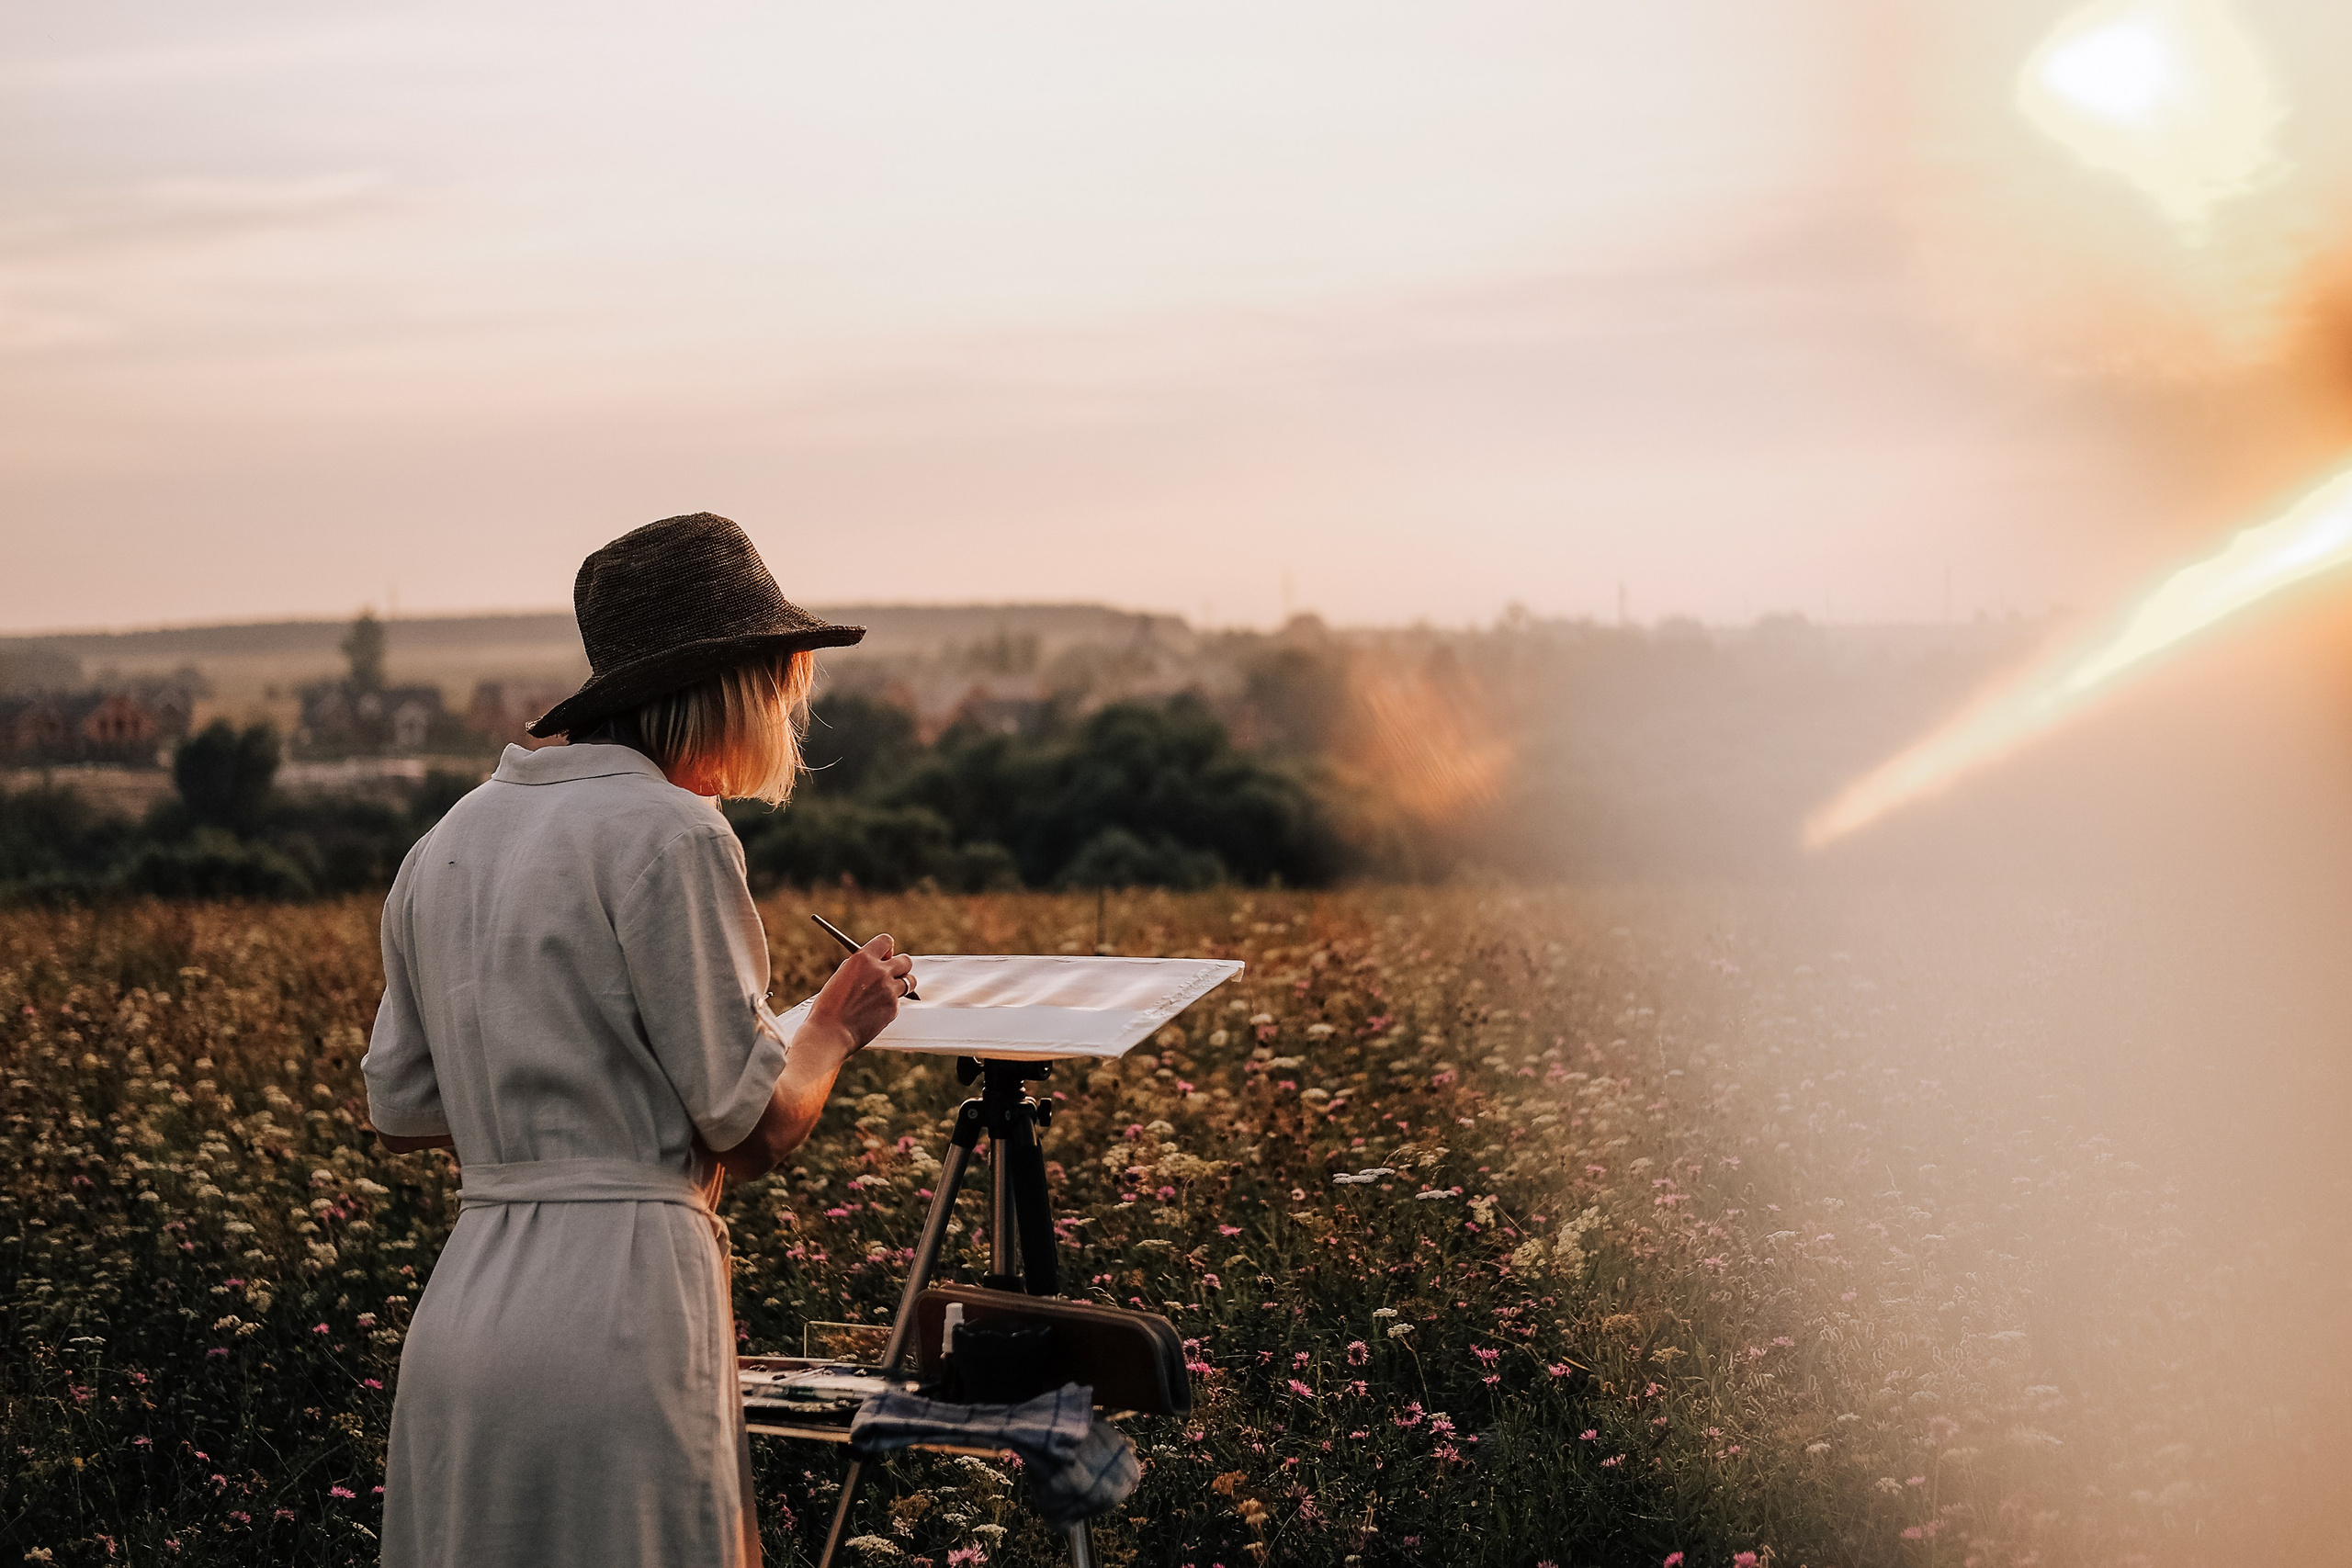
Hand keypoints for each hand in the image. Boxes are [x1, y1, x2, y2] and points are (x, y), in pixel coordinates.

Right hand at [803, 933, 913, 1057]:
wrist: (830, 1032)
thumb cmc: (828, 1007)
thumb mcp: (840, 977)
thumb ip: (858, 967)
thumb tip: (870, 964)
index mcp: (862, 959)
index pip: (886, 941)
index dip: (887, 949)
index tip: (886, 955)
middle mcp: (879, 971)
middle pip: (905, 961)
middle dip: (900, 967)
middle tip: (893, 974)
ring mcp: (889, 990)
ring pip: (909, 981)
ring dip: (902, 985)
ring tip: (889, 992)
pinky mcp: (893, 1008)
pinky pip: (898, 1002)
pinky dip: (890, 1006)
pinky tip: (875, 1011)